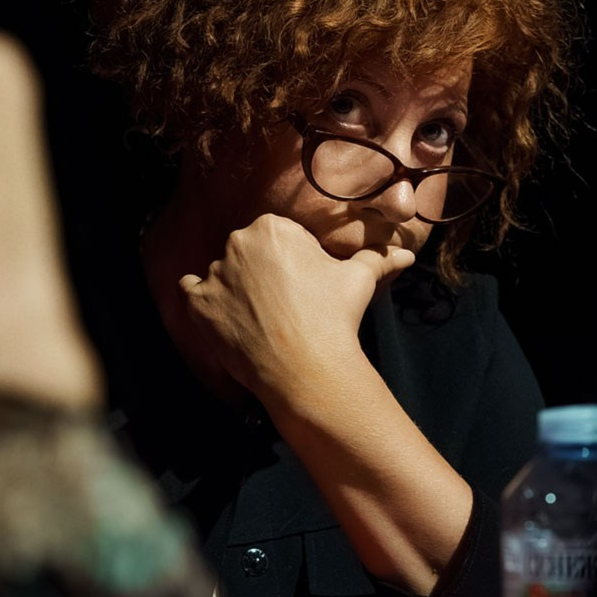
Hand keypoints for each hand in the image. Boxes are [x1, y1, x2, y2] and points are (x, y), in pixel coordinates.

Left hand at [177, 214, 414, 396]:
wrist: (306, 368)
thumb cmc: (334, 318)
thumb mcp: (359, 281)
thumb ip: (377, 259)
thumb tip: (406, 254)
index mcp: (272, 228)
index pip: (278, 237)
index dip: (293, 262)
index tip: (303, 285)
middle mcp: (237, 243)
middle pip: (248, 253)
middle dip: (263, 273)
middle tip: (286, 305)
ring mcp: (213, 274)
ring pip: (223, 274)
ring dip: (236, 290)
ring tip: (261, 319)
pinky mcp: (197, 305)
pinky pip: (191, 292)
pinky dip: (203, 301)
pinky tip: (224, 315)